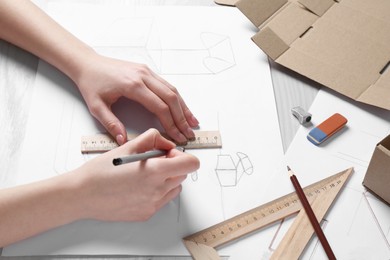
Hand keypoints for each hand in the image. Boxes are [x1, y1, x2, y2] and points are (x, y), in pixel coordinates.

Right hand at [73, 128, 199, 221]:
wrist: (82, 195)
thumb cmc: (101, 171)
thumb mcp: (127, 147)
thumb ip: (152, 139)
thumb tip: (166, 142)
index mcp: (155, 171)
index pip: (191, 164)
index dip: (182, 156)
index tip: (169, 154)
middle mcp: (157, 190)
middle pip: (182, 175)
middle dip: (172, 166)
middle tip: (153, 161)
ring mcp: (153, 204)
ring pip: (174, 188)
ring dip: (166, 179)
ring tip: (144, 174)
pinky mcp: (146, 214)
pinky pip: (161, 200)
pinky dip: (156, 192)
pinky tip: (137, 187)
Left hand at [75, 54, 198, 144]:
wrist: (88, 63)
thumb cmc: (92, 84)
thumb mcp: (96, 106)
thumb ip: (111, 124)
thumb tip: (123, 140)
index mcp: (132, 85)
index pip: (159, 107)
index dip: (171, 123)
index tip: (177, 136)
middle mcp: (143, 76)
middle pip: (171, 98)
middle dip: (182, 118)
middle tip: (189, 133)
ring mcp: (147, 72)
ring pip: (172, 90)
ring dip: (184, 107)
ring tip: (193, 122)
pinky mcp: (147, 71)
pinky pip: (167, 85)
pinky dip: (177, 98)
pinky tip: (183, 108)